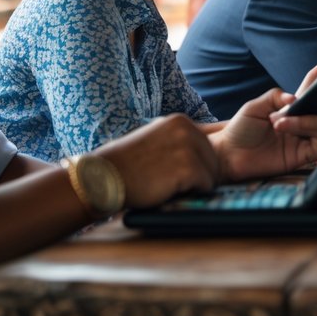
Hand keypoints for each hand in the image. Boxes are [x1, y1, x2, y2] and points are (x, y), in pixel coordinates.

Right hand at [93, 114, 221, 208]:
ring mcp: (187, 147)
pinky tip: (168, 190)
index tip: (185, 170)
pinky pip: (206, 186)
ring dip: (195, 185)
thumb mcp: (156, 139)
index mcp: (179, 121)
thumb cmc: (127, 165)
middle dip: (200, 175)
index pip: (211, 140)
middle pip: (214, 159)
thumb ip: (180, 139)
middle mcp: (186, 129)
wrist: (102, 178)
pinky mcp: (187, 168)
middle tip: (171, 181)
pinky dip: (192, 194)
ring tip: (167, 184)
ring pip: (212, 173)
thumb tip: (212, 144)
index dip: (203, 161)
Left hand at [210, 89, 316, 181]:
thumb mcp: (256, 105)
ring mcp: (307, 138)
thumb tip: (296, 99)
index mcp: (297, 105)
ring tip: (278, 121)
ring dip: (308, 120)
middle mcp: (306, 120)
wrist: (229, 156)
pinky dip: (307, 132)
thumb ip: (276, 97)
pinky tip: (288, 130)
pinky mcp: (305, 155)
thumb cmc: (242, 128)